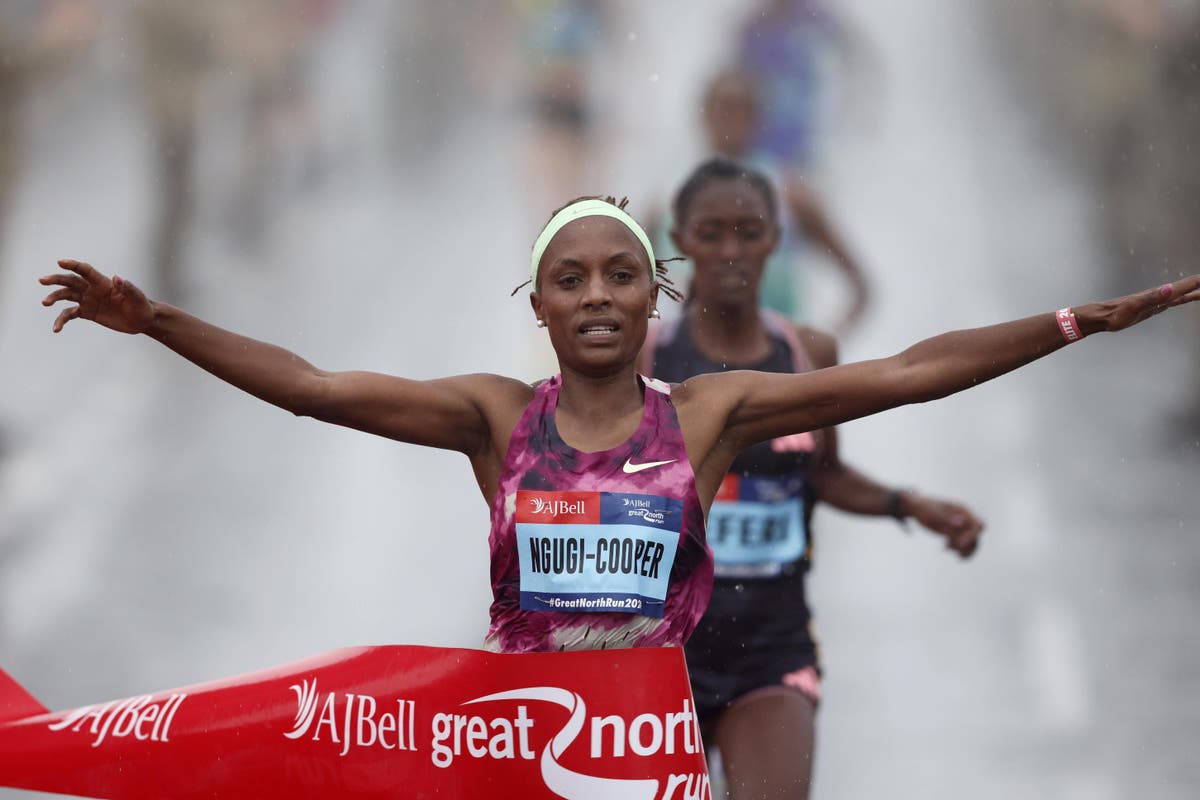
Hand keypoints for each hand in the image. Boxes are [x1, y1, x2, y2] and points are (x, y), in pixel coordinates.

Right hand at [39, 259, 154, 334]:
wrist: (142, 321)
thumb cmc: (141, 306)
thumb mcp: (137, 297)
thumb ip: (127, 287)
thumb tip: (117, 278)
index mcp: (103, 283)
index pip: (85, 271)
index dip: (73, 265)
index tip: (60, 262)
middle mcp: (93, 289)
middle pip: (70, 281)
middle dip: (56, 280)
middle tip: (42, 280)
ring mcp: (89, 301)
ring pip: (66, 296)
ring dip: (55, 297)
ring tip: (45, 303)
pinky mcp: (88, 313)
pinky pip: (70, 314)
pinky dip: (61, 320)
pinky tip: (56, 328)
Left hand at [903, 493, 983, 558]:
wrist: (918, 507)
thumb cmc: (925, 508)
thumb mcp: (934, 513)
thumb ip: (948, 519)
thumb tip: (961, 523)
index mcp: (963, 510)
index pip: (978, 525)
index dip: (971, 536)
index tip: (957, 543)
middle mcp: (965, 518)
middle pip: (976, 535)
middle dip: (966, 544)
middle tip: (948, 546)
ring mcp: (961, 526)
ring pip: (973, 542)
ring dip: (963, 550)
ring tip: (946, 549)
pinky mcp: (956, 533)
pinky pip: (965, 545)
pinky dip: (960, 551)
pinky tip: (946, 551)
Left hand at [1081, 274, 1199, 333]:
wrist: (1104, 317)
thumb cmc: (1117, 312)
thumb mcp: (1136, 305)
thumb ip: (1153, 297)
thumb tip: (1169, 289)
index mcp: (1158, 294)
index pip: (1183, 286)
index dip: (1196, 283)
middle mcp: (1159, 296)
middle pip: (1184, 289)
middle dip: (1197, 286)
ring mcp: (1156, 302)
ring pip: (1180, 295)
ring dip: (1192, 292)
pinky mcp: (1152, 308)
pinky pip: (1171, 302)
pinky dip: (1181, 299)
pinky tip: (1183, 299)